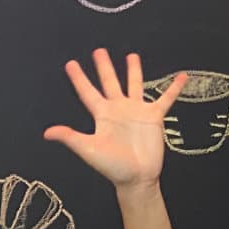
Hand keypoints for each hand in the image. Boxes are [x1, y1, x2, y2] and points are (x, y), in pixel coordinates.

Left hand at [45, 50, 187, 188]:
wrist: (136, 178)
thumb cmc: (112, 167)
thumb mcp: (89, 149)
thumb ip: (70, 138)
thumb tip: (47, 133)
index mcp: (102, 116)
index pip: (88, 93)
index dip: (79, 78)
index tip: (70, 64)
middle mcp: (118, 110)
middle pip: (109, 82)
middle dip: (104, 67)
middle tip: (98, 51)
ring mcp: (137, 111)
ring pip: (134, 85)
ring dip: (133, 71)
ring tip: (132, 56)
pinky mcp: (154, 116)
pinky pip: (166, 98)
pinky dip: (174, 88)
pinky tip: (182, 76)